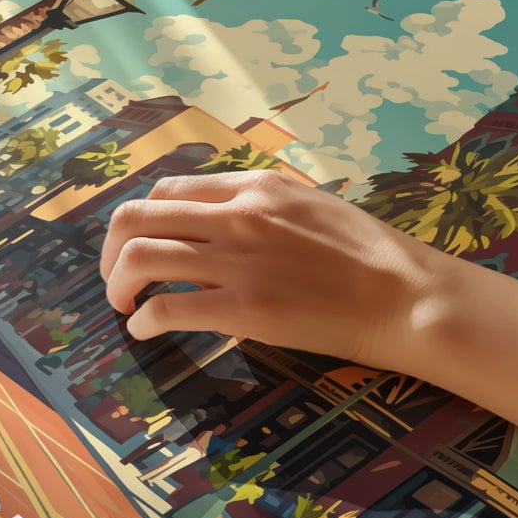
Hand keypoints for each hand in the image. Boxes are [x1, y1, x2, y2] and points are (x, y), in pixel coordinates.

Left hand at [99, 171, 450, 366]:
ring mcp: (238, 261)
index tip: (141, 244)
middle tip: (117, 278)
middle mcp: (237, 215)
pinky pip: (167, 307)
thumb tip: (223, 220)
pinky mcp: (244, 308)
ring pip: (140, 257)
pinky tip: (146, 330)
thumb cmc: (369, 255)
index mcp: (254, 187)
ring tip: (124, 305)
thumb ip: (263, 207)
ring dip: (118, 284)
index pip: (168, 190)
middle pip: (137, 217)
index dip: (143, 219)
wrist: (405, 295)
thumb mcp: (311, 205)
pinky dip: (143, 320)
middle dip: (112, 250)